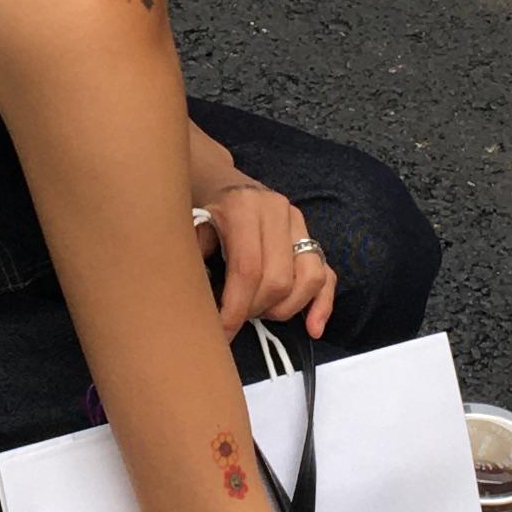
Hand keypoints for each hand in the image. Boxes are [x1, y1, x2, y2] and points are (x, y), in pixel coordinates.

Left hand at [195, 175, 338, 345]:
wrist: (216, 179)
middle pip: (279, 279)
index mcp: (244, 206)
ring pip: (310, 279)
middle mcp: (278, 211)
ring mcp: (299, 224)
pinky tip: (312, 328)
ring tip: (258, 313)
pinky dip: (322, 304)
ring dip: (284, 309)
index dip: (236, 307)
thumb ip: (193, 256)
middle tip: (235, 318)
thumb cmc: (198, 206)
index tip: (222, 332)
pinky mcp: (310, 238)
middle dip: (257, 310)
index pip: (248, 268)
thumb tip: (201, 302)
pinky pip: (326, 275)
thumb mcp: (185, 223)